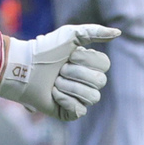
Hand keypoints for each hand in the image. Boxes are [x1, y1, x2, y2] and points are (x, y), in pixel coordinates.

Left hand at [0, 24, 120, 120]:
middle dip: (76, 74)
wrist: (24, 67)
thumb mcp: (70, 34)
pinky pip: (80, 110)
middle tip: (59, 70)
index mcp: (90, 64)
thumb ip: (95, 32)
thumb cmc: (45, 50)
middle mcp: (87, 81)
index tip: (69, 56)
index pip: (105, 65)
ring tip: (55, 82)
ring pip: (92, 97)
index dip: (87, 61)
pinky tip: (53, 94)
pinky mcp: (69, 112)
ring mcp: (79, 97)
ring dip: (69, 87)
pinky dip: (65, 100)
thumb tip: (119, 32)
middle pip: (100, 82)